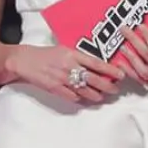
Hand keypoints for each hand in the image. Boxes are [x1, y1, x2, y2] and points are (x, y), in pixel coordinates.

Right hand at [5, 45, 124, 103]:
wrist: (26, 61)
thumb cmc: (47, 54)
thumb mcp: (65, 50)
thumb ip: (80, 57)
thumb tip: (98, 65)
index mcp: (73, 54)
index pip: (96, 63)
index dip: (110, 70)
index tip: (121, 75)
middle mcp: (69, 66)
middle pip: (93, 79)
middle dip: (107, 86)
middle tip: (116, 89)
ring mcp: (62, 79)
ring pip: (84, 90)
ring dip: (96, 95)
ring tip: (102, 96)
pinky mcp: (55, 89)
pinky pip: (72, 97)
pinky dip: (80, 98)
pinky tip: (85, 98)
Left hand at [117, 25, 147, 87]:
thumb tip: (144, 25)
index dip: (147, 36)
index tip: (140, 26)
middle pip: (146, 55)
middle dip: (134, 41)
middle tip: (125, 30)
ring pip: (140, 68)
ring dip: (130, 56)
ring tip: (122, 46)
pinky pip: (136, 78)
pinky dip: (127, 69)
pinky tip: (120, 62)